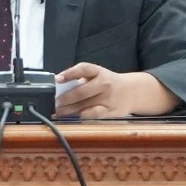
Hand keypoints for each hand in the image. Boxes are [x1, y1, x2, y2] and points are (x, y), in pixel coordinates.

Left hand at [54, 62, 178, 119]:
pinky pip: (93, 115)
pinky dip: (82, 116)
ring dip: (69, 110)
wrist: (131, 92)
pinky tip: (74, 117)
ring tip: (58, 112)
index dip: (70, 73)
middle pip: (81, 91)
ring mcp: (108, 99)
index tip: (57, 79)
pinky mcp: (111, 111)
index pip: (83, 69)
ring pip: (85, 105)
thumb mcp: (97, 75)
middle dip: (65, 98)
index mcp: (99, 71)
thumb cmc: (108, 83)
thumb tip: (59, 86)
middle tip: (54, 102)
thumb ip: (81, 79)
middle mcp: (104, 84)